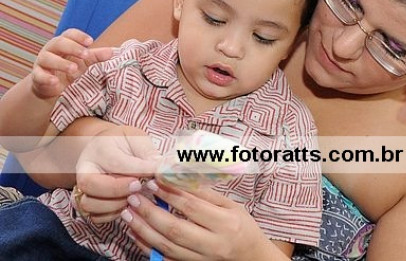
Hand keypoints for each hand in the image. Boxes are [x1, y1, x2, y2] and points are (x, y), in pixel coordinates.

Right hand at [31, 28, 112, 98]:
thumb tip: (112, 52)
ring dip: (61, 63)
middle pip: (58, 43)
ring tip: (74, 69)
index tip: (90, 41)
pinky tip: (55, 82)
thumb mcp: (85, 62)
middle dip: (72, 47)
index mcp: (63, 43)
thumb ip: (96, 56)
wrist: (54, 88)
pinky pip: (39, 75)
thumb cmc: (71, 70)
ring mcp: (42, 63)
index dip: (79, 36)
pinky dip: (47, 78)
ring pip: (47, 58)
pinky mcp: (37, 77)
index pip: (69, 34)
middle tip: (86, 54)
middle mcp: (51, 50)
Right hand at [75, 126, 160, 223]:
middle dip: (117, 190)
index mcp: (99, 148)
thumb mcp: (138, 139)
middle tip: (138, 187)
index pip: (115, 162)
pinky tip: (127, 206)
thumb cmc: (125, 143)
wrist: (108, 148)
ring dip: (114, 205)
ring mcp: (82, 187)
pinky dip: (112, 215)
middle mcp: (84, 169)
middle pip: (90, 185)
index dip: (137, 171)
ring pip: (89, 204)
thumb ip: (149, 153)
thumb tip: (162, 168)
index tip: (154, 173)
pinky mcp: (87, 202)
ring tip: (133, 197)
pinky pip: (94, 216)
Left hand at [121, 183, 284, 260]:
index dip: (170, 193)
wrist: (252, 258)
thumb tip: (180, 179)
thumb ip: (207, 195)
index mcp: (225, 223)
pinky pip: (165, 259)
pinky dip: (147, 247)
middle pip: (175, 228)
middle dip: (150, 212)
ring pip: (166, 246)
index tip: (154, 182)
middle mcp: (213, 244)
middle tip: (134, 197)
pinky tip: (135, 234)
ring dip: (143, 230)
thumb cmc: (243, 227)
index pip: (192, 207)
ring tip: (128, 214)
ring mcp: (201, 259)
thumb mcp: (231, 206)